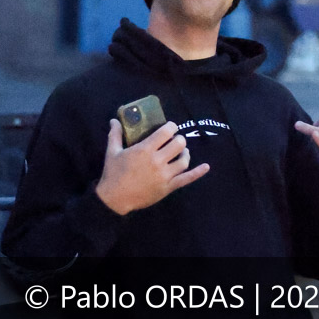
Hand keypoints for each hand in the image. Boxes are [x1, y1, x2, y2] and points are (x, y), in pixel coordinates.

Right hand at [95, 119, 209, 214]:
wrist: (115, 198)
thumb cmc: (113, 173)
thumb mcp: (112, 152)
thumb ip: (115, 134)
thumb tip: (114, 120)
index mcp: (145, 149)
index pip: (166, 132)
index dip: (171, 126)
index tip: (171, 127)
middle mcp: (158, 161)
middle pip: (179, 144)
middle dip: (179, 139)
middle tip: (175, 140)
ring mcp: (165, 175)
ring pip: (184, 160)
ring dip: (185, 154)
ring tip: (182, 152)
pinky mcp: (168, 187)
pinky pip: (186, 179)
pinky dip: (198, 173)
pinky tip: (206, 167)